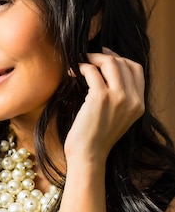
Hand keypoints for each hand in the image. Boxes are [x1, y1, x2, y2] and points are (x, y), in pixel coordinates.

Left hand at [65, 48, 144, 164]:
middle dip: (104, 56)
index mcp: (139, 105)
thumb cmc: (96, 139)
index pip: (136, 70)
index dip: (121, 58)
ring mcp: (118, 98)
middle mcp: (133, 100)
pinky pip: (91, 71)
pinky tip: (73, 71)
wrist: (89, 156)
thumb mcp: (117, 118)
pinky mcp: (100, 97)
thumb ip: (119, 99)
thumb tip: (106, 75)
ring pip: (110, 63)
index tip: (106, 55)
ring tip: (79, 63)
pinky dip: (81, 67)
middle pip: (123, 63)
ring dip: (92, 58)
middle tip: (88, 57)